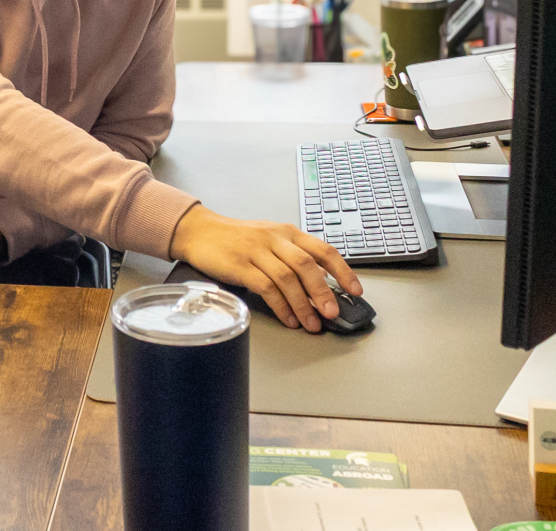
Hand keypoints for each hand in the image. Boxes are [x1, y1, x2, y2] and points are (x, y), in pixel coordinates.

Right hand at [168, 204, 362, 332]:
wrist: (199, 231)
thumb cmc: (235, 238)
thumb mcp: (269, 240)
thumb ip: (292, 258)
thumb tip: (320, 284)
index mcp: (286, 232)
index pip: (322, 249)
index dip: (343, 270)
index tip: (355, 290)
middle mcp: (274, 238)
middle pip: (306, 265)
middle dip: (323, 292)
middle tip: (332, 313)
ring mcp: (256, 251)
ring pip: (287, 278)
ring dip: (303, 304)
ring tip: (311, 323)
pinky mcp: (239, 265)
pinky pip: (265, 287)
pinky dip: (280, 305)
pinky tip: (287, 318)